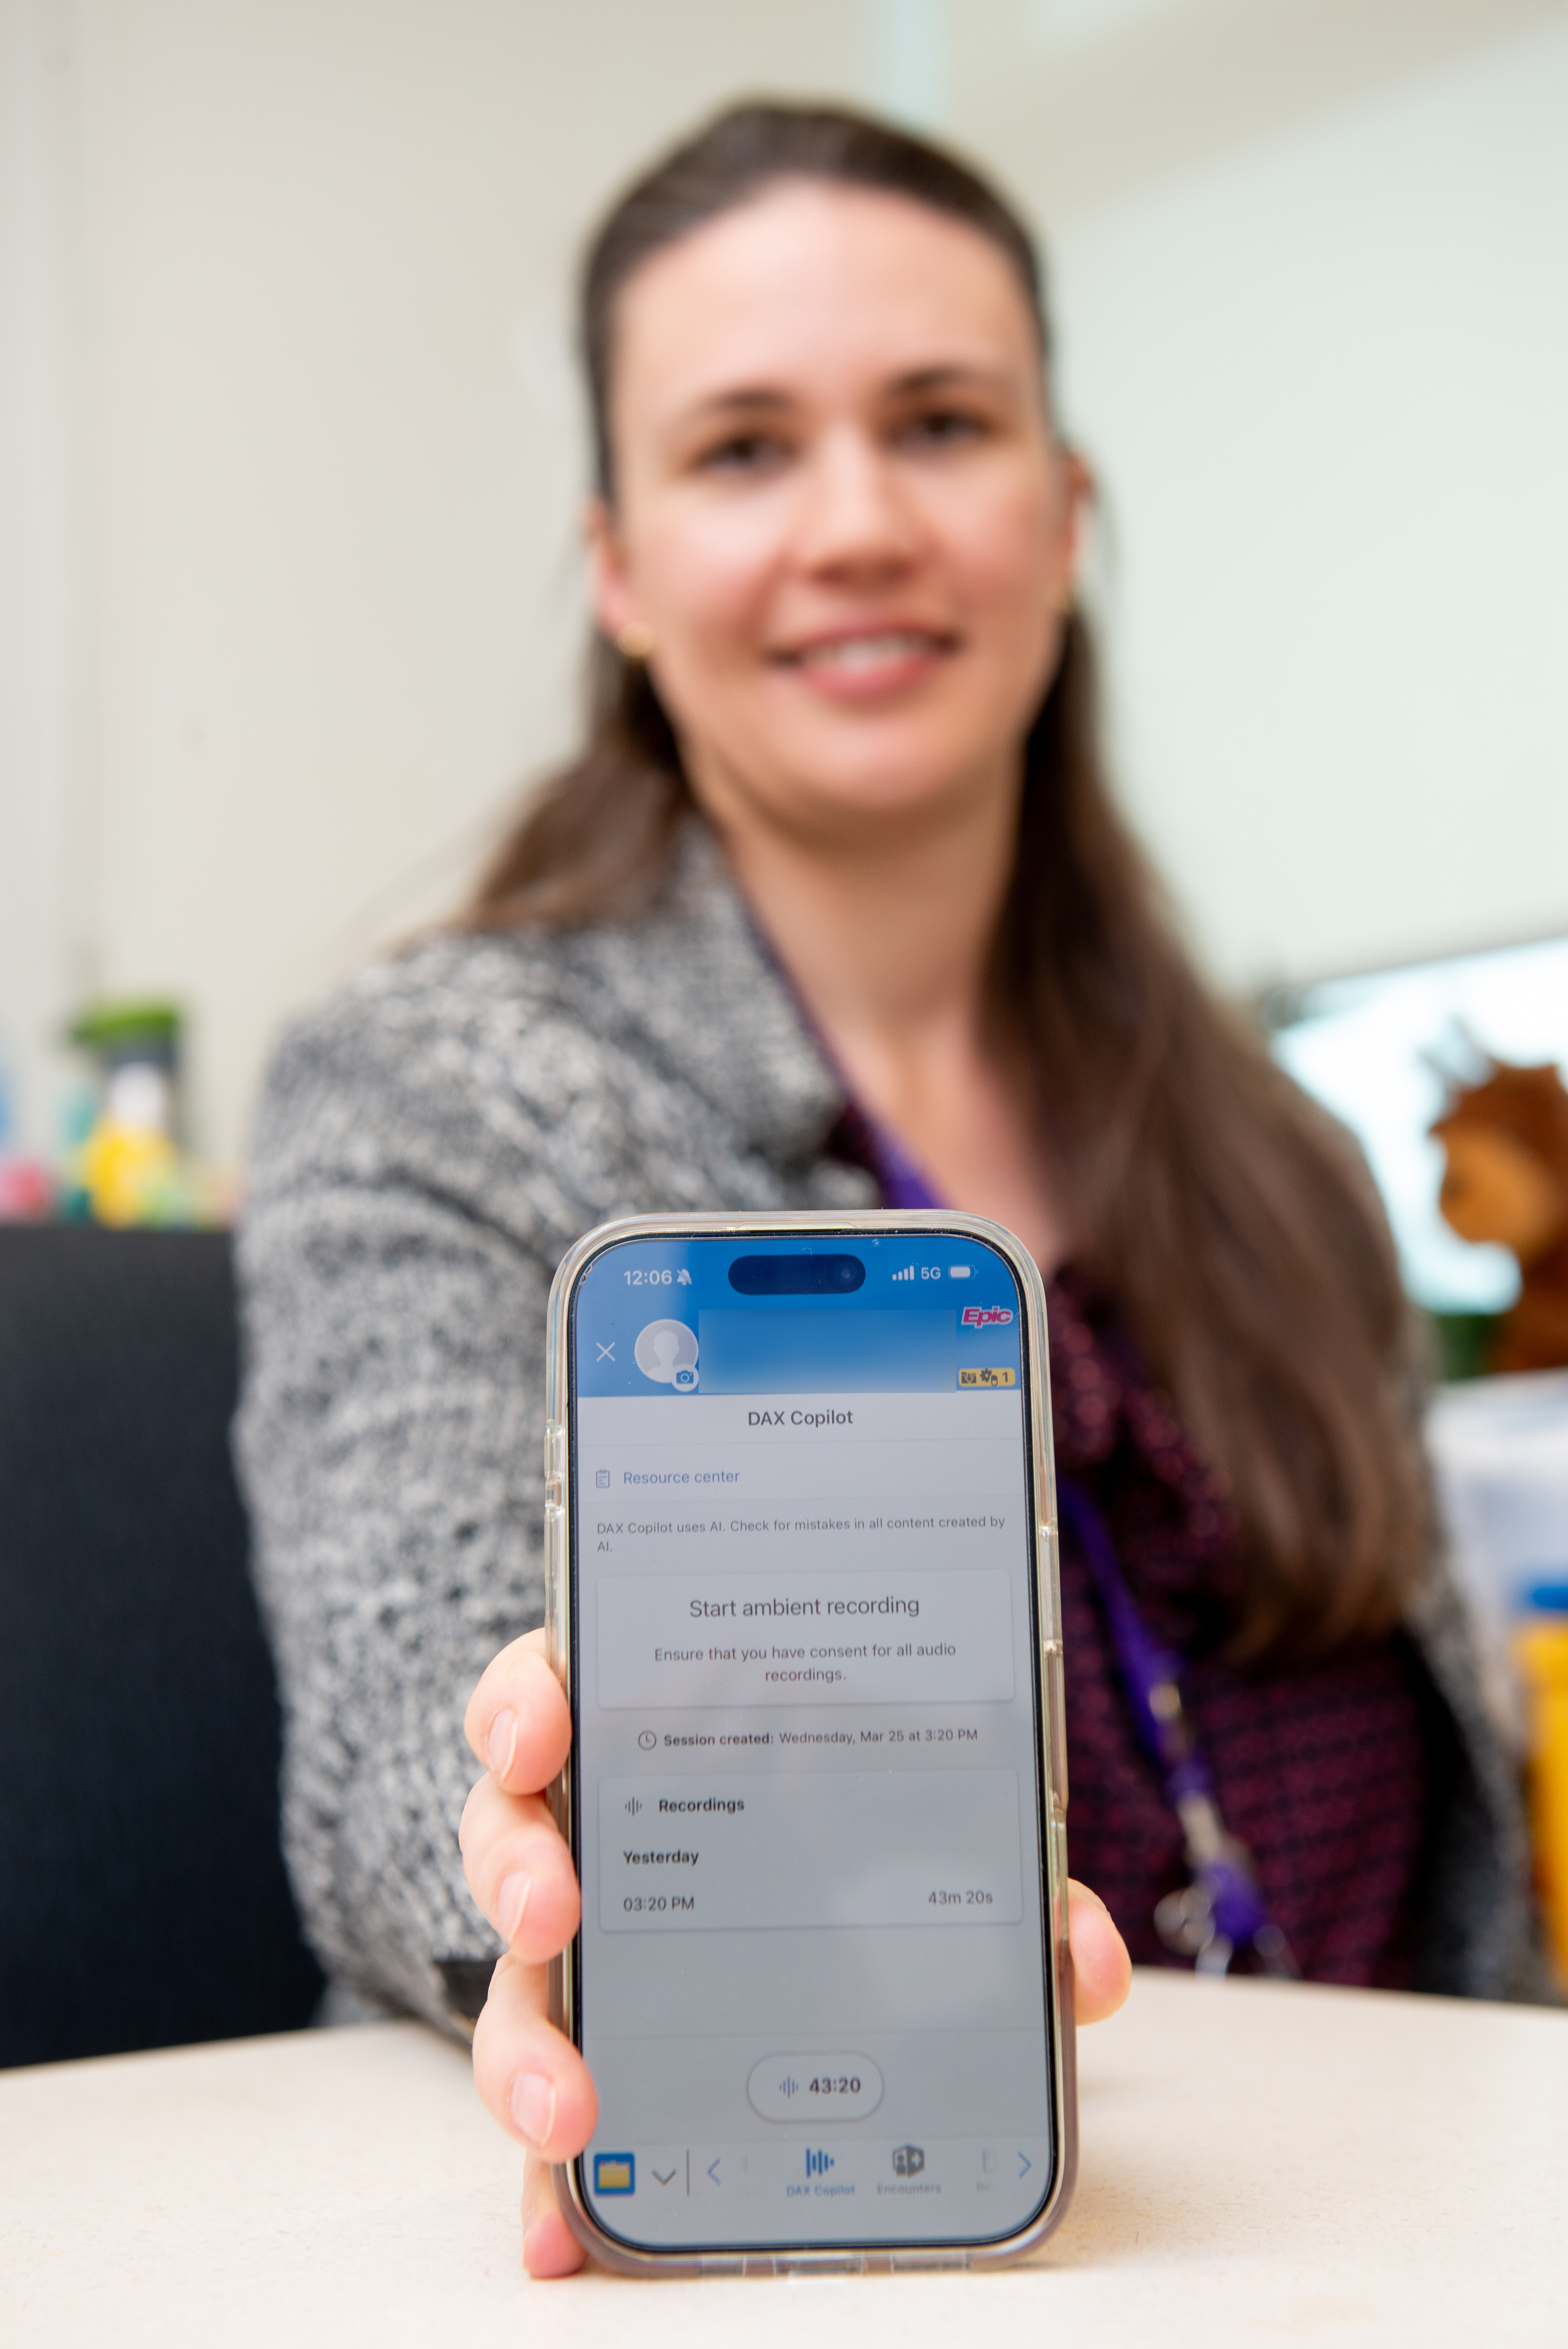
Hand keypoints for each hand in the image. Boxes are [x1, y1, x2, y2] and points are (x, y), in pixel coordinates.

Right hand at [462, 1628, 1131, 2278]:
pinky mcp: (593, 2045)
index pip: (548, 1691)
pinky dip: (549, 2178)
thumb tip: (1087, 1962)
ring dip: (524, 2046)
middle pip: (507, 1832)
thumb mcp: (924, 1822)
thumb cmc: (848, 1824)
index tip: (541, 1736)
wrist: (818, 1893)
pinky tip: (566, 2235)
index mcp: (647, 1735)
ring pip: (513, 1978)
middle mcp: (587, 1832)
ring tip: (568, 2109)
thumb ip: (1004, 1868)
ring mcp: (580, 1945)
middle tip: (557, 1909)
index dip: (524, 1703)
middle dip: (517, 1868)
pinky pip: (553, 2103)